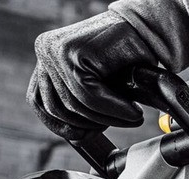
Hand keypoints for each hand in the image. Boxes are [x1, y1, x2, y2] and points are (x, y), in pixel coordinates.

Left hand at [27, 11, 157, 139]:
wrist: (148, 30)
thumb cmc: (126, 57)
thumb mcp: (95, 82)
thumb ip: (78, 102)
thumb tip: (75, 137)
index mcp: (46, 56)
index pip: (39, 102)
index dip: (61, 126)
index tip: (86, 135)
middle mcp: (45, 50)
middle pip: (57, 107)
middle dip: (89, 125)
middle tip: (115, 125)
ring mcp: (57, 49)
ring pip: (75, 104)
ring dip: (106, 118)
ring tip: (129, 117)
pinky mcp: (76, 52)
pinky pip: (90, 96)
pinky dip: (114, 110)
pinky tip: (131, 111)